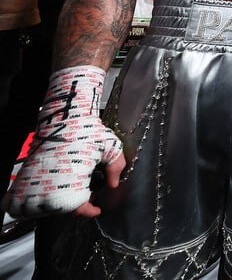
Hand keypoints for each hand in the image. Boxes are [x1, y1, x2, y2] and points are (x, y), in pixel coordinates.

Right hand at [2, 65, 124, 217]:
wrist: (63, 116)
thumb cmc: (86, 130)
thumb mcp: (111, 146)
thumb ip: (116, 167)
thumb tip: (113, 184)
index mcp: (71, 181)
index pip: (76, 209)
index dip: (88, 212)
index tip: (95, 210)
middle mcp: (50, 184)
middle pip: (58, 211)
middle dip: (72, 208)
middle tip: (84, 197)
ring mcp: (34, 181)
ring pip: (38, 209)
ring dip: (52, 206)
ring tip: (67, 194)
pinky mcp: (24, 175)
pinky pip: (18, 201)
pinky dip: (29, 203)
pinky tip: (47, 193)